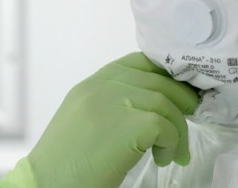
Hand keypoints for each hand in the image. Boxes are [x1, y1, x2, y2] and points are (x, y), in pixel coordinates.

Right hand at [0, 52, 198, 187]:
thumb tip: (154, 103)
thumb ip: (111, 103)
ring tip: (173, 152)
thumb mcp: (84, 120)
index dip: (164, 74)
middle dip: (181, 100)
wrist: (47, 184)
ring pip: (165, 103)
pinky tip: (163, 159)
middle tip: (190, 118)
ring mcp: (113, 103)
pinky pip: (165, 126)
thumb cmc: (66, 163)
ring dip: (178, 129)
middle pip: (157, 80)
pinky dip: (172, 143)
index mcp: (91, 84)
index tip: (177, 93)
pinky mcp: (126, 126)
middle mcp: (101, 87)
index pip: (138, 62)